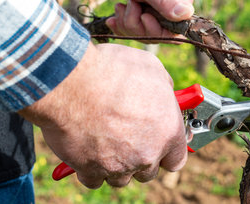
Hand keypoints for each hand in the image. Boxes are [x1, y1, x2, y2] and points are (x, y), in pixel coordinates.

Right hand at [19, 43, 186, 188]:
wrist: (73, 80)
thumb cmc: (115, 70)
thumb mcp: (153, 70)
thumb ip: (163, 90)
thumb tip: (163, 95)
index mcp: (168, 131)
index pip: (176, 160)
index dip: (167, 153)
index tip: (159, 145)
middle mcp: (147, 154)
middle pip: (148, 172)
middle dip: (140, 157)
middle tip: (128, 137)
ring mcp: (119, 165)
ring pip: (121, 178)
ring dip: (116, 164)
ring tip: (106, 139)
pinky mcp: (90, 170)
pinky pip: (93, 180)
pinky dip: (90, 168)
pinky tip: (88, 148)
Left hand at [100, 0, 193, 37]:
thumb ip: (165, 0)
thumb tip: (186, 14)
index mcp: (183, 1)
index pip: (175, 33)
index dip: (155, 30)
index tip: (141, 14)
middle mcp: (177, 8)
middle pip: (160, 35)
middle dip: (137, 26)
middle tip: (125, 6)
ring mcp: (164, 11)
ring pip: (147, 33)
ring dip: (128, 23)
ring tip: (120, 6)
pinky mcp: (152, 11)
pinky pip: (140, 28)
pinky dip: (125, 25)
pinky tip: (114, 18)